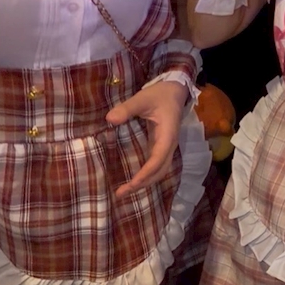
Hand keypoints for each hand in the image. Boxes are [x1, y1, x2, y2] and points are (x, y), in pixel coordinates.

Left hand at [106, 81, 188, 198]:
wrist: (175, 91)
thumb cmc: (160, 95)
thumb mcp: (143, 98)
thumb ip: (127, 108)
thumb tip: (109, 119)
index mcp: (167, 136)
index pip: (157, 160)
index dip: (145, 173)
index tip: (131, 184)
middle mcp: (169, 145)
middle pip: (160, 171)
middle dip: (143, 184)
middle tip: (121, 194)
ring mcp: (166, 147)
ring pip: (159, 171)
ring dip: (144, 182)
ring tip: (125, 191)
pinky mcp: (161, 146)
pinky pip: (155, 166)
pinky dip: (145, 176)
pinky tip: (133, 180)